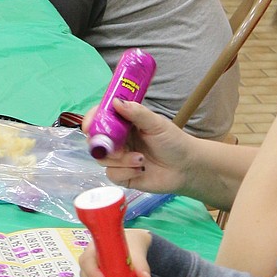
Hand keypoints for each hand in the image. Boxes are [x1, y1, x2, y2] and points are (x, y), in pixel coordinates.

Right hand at [81, 98, 195, 195]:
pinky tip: (140, 169)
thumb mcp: (157, 124)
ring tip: (140, 159)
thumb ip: (137, 113)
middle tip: (117, 148)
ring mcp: (119, 158)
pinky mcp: (123, 175)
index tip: (89, 126)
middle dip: (103, 145)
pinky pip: (112, 174)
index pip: (101, 117)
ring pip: (102, 159)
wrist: (187, 168)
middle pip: (96, 140)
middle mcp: (119, 139)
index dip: (92, 120)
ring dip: (120, 160)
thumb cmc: (173, 142)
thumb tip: (115, 101)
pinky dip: (125, 172)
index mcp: (124, 123)